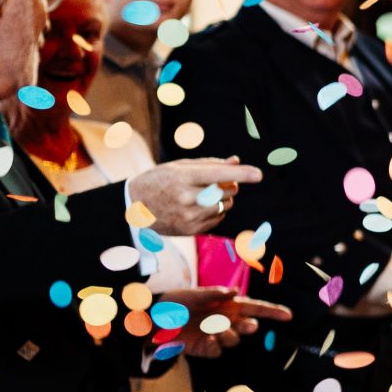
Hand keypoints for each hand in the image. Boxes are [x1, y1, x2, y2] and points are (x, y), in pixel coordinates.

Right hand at [128, 158, 260, 236]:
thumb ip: (210, 164)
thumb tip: (237, 162)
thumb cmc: (159, 180)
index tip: (258, 174)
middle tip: (217, 182)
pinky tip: (199, 207)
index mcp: (182, 177)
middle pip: (227, 190)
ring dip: (223, 198)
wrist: (133, 207)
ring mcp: (188, 216)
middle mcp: (186, 198)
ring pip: (226, 204)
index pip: (218, 174)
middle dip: (230, 184)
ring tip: (204, 194)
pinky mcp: (191, 230)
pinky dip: (217, 211)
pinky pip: (220, 218)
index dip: (241, 174)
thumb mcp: (179, 167)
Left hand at [158, 287, 289, 356]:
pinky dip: (213, 345)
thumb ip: (215, 293)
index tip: (288, 315)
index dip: (272, 312)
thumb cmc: (176, 303)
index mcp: (228, 305)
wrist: (153, 321)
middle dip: (250, 326)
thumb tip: (235, 292)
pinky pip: (218, 350)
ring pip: (235, 340)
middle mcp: (226, 320)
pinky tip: (203, 339)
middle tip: (246, 325)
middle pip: (249, 326)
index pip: (255, 308)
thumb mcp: (195, 294)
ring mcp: (217, 335)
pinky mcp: (206, 348)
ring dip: (228, 335)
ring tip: (213, 330)